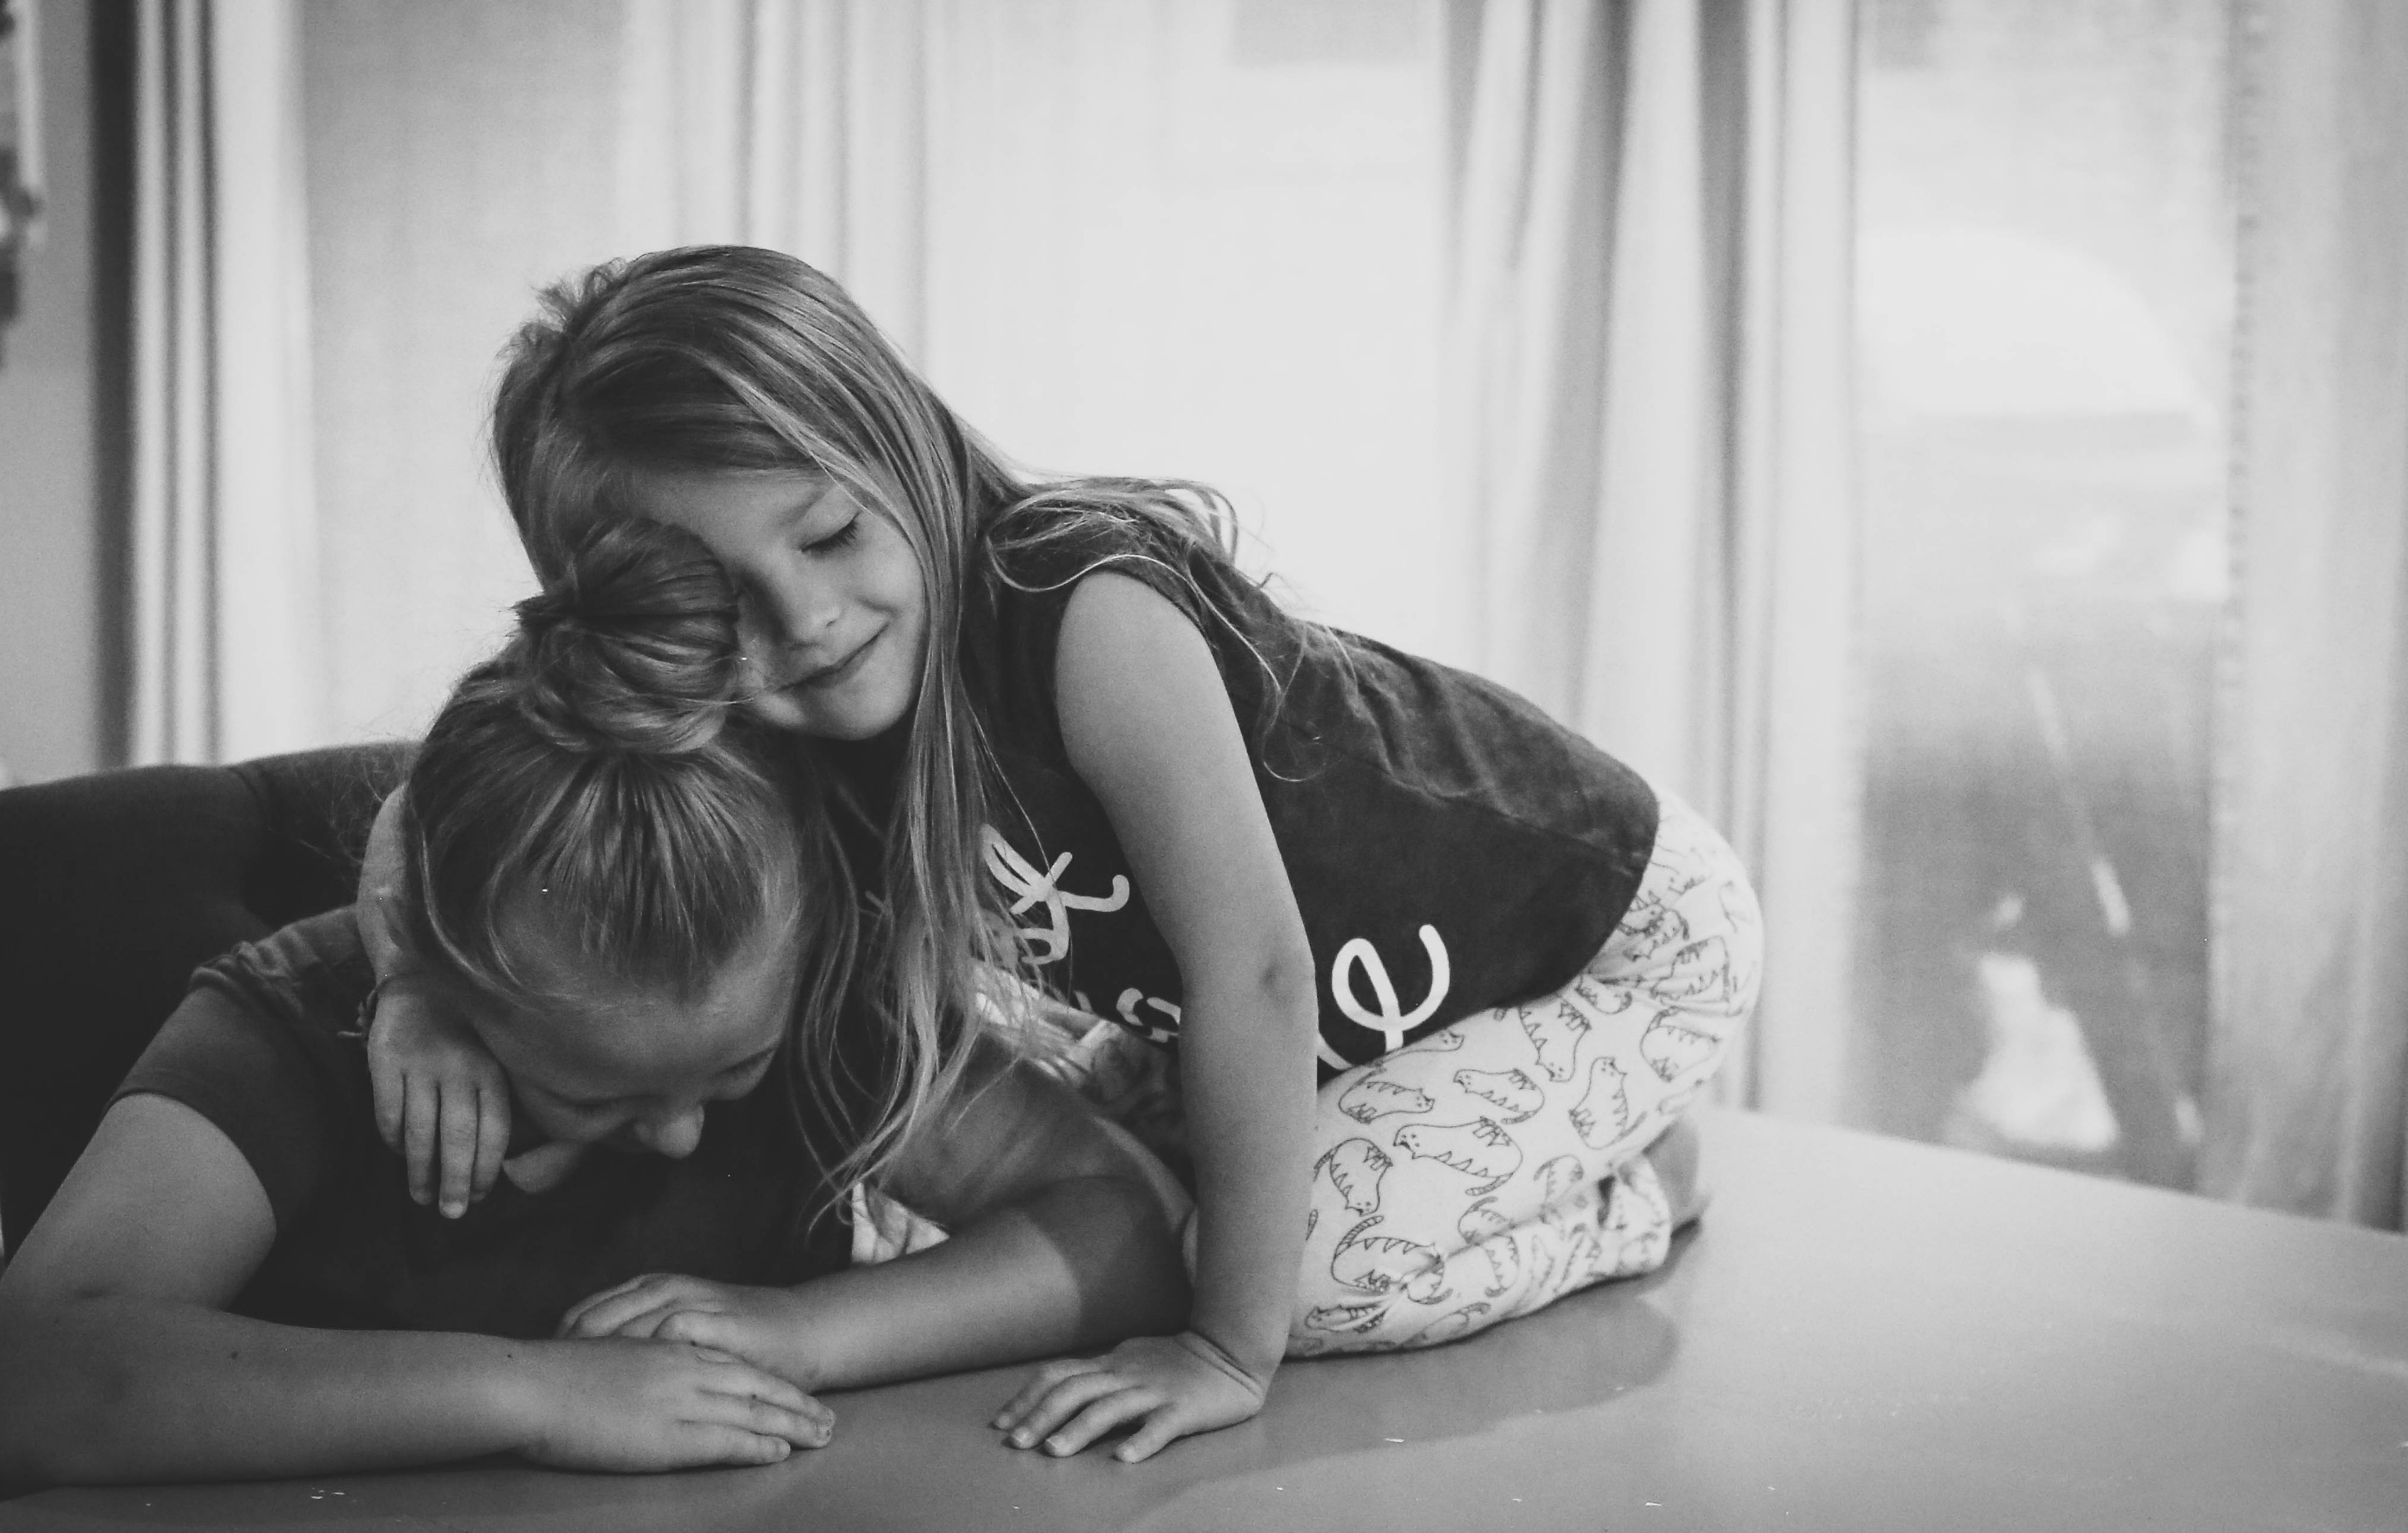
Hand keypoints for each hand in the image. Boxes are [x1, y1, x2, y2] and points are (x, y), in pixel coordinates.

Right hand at [366, 978, 510, 1217]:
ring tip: (422, 1196)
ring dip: (420, 1171)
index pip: (494, 1131)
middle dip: (455, 1182)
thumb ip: (494, 1099)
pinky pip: (387, 1112)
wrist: (422, 977)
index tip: (479, 1196)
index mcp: (492, 1070)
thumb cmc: (467, 1031)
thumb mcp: (494, 1057)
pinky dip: (391, 1140)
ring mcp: (421, 1063)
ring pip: (419, 1132)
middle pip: (457, 1138)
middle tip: (451, 1214)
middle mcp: (460, 1067)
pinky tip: (397, 1154)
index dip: (486, 1169)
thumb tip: (495, 1162)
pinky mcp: (386, 1059)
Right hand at [519, 1336, 829, 1472]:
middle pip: (756, 1386)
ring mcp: (679, 1401)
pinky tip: (781, 1452)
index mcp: (668, 1352)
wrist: (530, 1384)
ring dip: (793, 1425)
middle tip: (829, 1419)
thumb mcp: (608, 1360)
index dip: (769, 1381)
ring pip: (753, 1411)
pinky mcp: (668, 1435)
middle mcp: (684, 1371)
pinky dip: (757, 1445)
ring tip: (823, 1436)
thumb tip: (645, 1384)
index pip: (734, 1365)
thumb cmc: (553, 1375)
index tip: (796, 1394)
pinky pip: (726, 1440)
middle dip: (796, 1403)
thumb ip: (637, 1368)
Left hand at [558, 1273, 815, 1386]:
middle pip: (597, 1317)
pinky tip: (630, 1378)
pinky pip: (669, 1333)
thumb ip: (639, 1333)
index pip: (587, 1311)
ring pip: (627, 1323)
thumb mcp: (678, 1325)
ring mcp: (692, 1302)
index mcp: (653, 1287)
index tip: (541, 1370)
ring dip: (600, 1353)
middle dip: (569, 1350)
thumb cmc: (737, 1336)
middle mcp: (667, 1289)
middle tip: (549, 1382)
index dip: (560, 1341)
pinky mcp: (716, 1322)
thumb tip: (585, 1360)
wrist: (802, 1331)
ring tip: (576, 1384)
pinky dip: (644, 1354)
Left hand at [992, 1330, 1268, 1463]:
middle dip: (1041, 1417)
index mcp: (1111, 1363)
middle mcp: (1127, 1374)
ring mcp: (1156, 1391)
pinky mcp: (1185, 1409)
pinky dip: (1141, 1441)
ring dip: (1078, 1430)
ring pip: (1110, 1407)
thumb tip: (1060, 1387)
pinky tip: (1123, 1458)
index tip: (1001, 1423)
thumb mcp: (1131, 1358)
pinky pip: (1161, 1425)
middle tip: (1016, 1443)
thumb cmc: (1178, 1360)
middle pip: (1075, 1391)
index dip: (1027, 1398)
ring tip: (1053, 1453)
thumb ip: (1100, 1373)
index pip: (1059, 1376)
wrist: (1232, 1351)